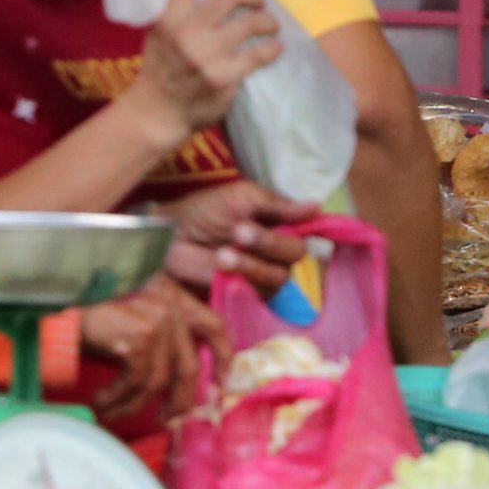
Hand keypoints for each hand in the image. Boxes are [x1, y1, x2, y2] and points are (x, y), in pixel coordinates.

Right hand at [80, 282, 224, 419]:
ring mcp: (157, 319)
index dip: (223, 358)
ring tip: (112, 412)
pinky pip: (135, 381)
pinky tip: (102, 402)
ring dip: (134, 404)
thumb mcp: (130, 319)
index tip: (221, 388)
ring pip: (158, 380)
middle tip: (166, 420)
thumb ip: (156, 340)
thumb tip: (171, 385)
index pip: (213, 326)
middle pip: (189, 365)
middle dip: (180, 401)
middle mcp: (170, 305)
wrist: (54, 296)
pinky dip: (118, 398)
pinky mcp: (139, 336)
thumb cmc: (86, 311)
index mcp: (172, 297)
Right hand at [125, 0, 283, 137]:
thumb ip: (178, 9)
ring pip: (251, 23)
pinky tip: (275, 48)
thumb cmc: (161, 69)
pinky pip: (258, 54)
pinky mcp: (223, 77)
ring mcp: (206, 55)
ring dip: (268, 21)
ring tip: (271, 26)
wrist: (156, 113)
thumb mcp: (159, 32)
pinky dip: (272, 48)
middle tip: (258, 2)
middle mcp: (187, 31)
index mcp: (169, 15)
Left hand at [160, 179, 318, 291]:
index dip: (310, 228)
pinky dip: (245, 276)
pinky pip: (263, 291)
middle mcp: (276, 246)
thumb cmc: (204, 209)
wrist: (171, 235)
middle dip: (270, 243)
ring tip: (223, 252)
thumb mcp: (243, 196)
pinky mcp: (248, 290)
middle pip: (297, 253)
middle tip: (239, 231)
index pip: (309, 227)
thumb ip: (278, 205)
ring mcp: (263, 269)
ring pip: (280, 274)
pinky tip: (223, 265)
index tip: (297, 225)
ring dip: (253, 262)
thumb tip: (317, 206)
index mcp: (279, 220)